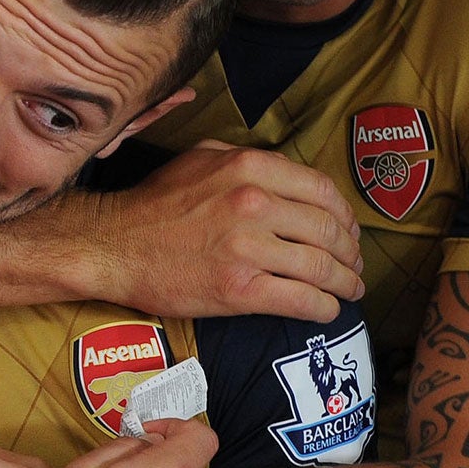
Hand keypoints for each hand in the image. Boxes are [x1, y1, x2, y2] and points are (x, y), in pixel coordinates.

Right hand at [93, 143, 363, 322]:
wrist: (114, 246)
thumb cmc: (154, 204)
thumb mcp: (201, 158)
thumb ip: (246, 160)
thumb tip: (285, 175)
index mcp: (250, 167)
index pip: (322, 190)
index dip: (344, 214)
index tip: (348, 229)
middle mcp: (254, 203)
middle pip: (328, 230)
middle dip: (350, 252)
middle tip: (354, 265)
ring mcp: (248, 248)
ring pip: (321, 267)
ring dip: (345, 283)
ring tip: (350, 290)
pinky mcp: (239, 290)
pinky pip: (300, 300)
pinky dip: (324, 307)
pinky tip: (328, 310)